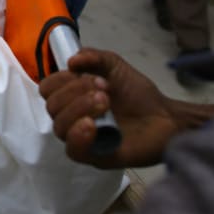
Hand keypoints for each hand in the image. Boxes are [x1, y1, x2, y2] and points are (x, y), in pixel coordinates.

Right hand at [40, 48, 212, 168]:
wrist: (165, 117)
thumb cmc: (138, 94)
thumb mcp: (115, 66)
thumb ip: (94, 57)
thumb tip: (70, 61)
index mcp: (72, 95)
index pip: (48, 88)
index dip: (61, 80)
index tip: (89, 75)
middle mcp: (72, 116)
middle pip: (52, 106)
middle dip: (75, 93)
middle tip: (105, 90)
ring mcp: (81, 138)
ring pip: (59, 127)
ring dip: (79, 110)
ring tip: (105, 103)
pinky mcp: (94, 157)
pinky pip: (72, 151)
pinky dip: (78, 135)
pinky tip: (93, 126)